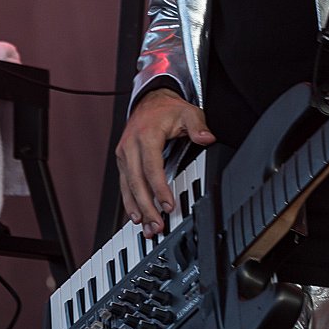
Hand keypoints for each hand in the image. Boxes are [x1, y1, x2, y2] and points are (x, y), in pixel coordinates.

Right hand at [115, 87, 214, 236]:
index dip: (159, 189)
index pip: (152, 168)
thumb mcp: (188, 111)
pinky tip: (136, 215)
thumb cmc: (167, 109)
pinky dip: (129, 202)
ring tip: (147, 227)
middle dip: (147, 206)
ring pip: (127, 186)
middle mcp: (130, 146)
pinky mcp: (122, 161)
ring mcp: (123, 154)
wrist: (148, 101)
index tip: (168, 205)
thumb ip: (198, 125)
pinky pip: (124, 184)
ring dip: (136, 209)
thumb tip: (206, 138)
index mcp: (146, 136)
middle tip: (157, 225)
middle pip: (136, 182)